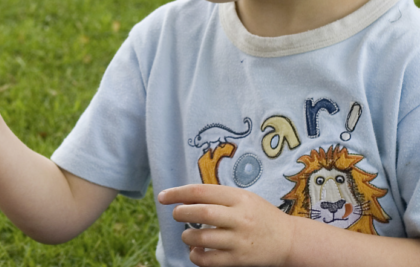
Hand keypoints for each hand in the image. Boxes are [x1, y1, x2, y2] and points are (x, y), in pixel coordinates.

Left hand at [158, 184, 294, 266]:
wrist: (289, 241)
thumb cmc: (260, 216)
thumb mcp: (243, 198)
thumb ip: (218, 196)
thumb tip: (184, 196)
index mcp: (238, 198)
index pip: (201, 191)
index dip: (177, 193)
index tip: (163, 197)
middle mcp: (239, 217)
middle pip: (201, 212)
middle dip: (181, 212)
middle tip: (176, 214)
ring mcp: (239, 240)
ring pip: (202, 237)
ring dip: (188, 236)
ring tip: (188, 235)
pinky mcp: (239, 259)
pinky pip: (210, 260)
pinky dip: (196, 256)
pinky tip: (196, 252)